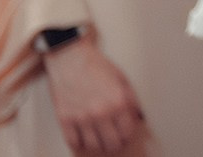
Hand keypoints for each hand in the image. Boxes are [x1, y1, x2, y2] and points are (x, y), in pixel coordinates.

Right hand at [43, 38, 144, 154]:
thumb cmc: (96, 65)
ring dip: (98, 144)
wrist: (70, 57)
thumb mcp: (122, 78)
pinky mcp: (65, 119)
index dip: (128, 135)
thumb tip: (138, 116)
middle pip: (111, 143)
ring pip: (93, 145)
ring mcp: (81, 117)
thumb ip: (131, 99)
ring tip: (100, 138)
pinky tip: (84, 135)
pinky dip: (80, 142)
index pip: (127, 131)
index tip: (126, 134)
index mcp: (118, 101)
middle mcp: (101, 112)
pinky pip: (73, 141)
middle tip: (114, 139)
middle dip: (115, 143)